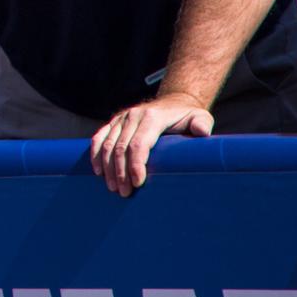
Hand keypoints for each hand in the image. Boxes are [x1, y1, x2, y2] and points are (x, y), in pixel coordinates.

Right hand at [88, 94, 215, 195]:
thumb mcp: (200, 117)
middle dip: (121, 172)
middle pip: (120, 147)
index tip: (138, 183)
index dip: (136, 164)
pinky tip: (98, 171)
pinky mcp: (114, 122)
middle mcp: (133, 116)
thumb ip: (202, 124)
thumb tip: (201, 132)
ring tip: (114, 188)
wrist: (173, 102)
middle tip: (125, 193)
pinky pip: (98, 138)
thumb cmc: (187, 116)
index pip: (139, 143)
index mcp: (152, 117)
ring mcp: (121, 118)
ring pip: (107, 144)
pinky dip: (95, 155)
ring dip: (108, 168)